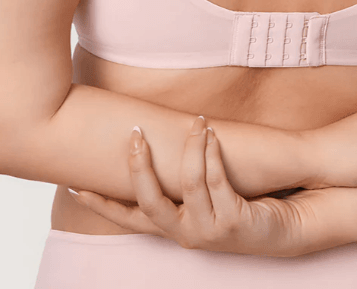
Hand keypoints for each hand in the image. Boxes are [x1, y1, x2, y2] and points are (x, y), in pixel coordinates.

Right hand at [69, 115, 305, 256]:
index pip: (127, 218)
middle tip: (134, 135)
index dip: (101, 203)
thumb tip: (150, 145)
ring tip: (194, 121)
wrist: (282, 229)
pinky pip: (216, 180)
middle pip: (149, 202)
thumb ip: (176, 183)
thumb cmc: (236, 205)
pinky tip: (211, 134)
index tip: (74, 185)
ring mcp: (209, 230)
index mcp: (172, 229)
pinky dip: (212, 154)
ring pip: (188, 184)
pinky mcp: (234, 221)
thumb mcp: (200, 198)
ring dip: (189, 147)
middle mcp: (185, 234)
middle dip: (139, 167)